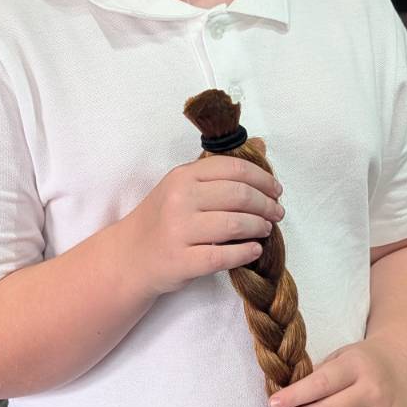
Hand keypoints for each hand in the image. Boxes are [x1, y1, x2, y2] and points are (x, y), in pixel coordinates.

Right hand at [125, 139, 283, 297]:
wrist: (129, 256)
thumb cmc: (162, 220)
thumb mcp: (183, 187)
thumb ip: (220, 170)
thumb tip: (261, 145)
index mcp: (183, 177)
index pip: (234, 169)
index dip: (263, 179)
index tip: (276, 190)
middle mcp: (180, 200)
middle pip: (239, 196)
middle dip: (266, 204)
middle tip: (277, 213)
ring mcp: (179, 231)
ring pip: (235, 225)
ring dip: (259, 227)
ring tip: (266, 229)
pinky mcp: (182, 261)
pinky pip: (224, 256)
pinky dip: (246, 252)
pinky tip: (254, 250)